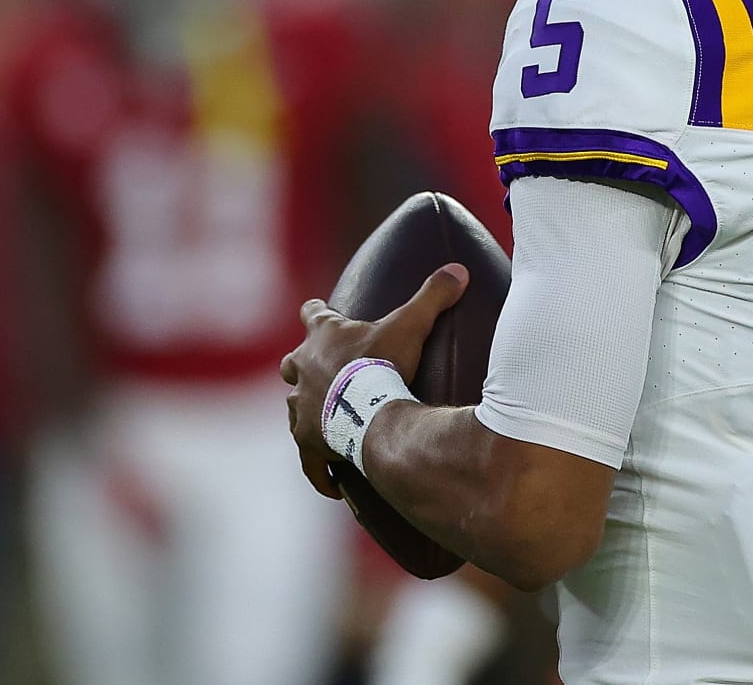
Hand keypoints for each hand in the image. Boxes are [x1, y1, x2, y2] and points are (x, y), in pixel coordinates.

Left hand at [282, 265, 469, 499]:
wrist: (365, 413)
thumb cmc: (382, 366)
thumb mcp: (410, 324)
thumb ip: (433, 295)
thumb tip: (459, 269)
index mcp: (324, 336)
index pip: (312, 314)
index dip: (315, 312)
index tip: (314, 310)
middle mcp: (303, 368)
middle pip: (293, 361)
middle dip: (302, 365)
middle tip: (317, 371)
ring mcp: (300, 406)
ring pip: (293, 406)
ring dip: (306, 410)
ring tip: (323, 420)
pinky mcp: (306, 439)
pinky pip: (308, 458)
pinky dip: (318, 468)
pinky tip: (329, 482)